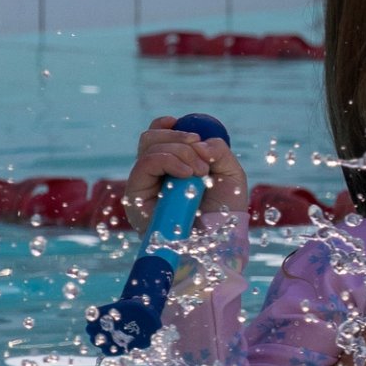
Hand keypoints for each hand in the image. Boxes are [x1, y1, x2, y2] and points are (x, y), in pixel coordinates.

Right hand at [120, 116, 249, 229]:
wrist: (218, 241)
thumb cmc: (225, 212)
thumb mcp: (230, 174)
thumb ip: (218, 150)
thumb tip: (199, 142)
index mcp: (171, 169)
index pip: (157, 138)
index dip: (167, 126)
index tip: (182, 124)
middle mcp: (153, 176)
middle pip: (150, 138)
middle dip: (180, 138)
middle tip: (203, 157)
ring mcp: (143, 186)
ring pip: (149, 146)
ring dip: (180, 152)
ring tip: (200, 172)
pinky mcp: (135, 197)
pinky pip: (144, 164)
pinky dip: (168, 160)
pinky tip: (187, 175)